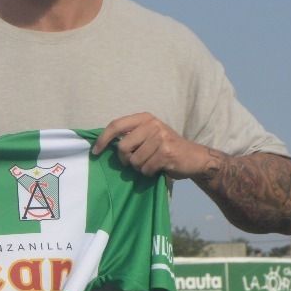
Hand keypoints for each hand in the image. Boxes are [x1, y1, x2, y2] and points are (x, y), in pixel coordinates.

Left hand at [94, 112, 217, 180]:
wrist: (194, 157)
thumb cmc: (166, 148)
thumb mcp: (148, 135)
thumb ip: (130, 136)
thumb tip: (103, 145)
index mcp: (144, 118)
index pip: (116, 125)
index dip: (103, 139)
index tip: (95, 152)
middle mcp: (152, 124)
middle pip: (122, 147)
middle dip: (125, 160)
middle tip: (134, 163)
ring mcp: (160, 137)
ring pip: (134, 161)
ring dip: (140, 167)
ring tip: (151, 163)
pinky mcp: (167, 152)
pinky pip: (146, 168)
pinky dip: (149, 172)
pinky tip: (159, 168)